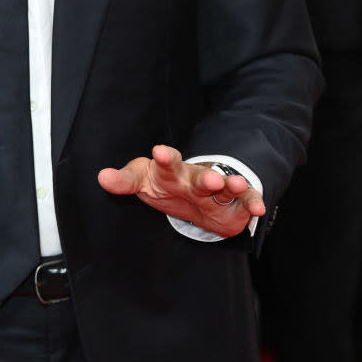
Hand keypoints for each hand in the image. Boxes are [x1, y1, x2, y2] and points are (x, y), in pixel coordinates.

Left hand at [98, 144, 264, 236]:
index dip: (164, 158)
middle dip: (206, 178)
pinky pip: (244, 201)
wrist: (191, 194)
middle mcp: (195, 177)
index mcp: (171, 170)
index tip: (159, 152)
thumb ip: (124, 180)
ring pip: (225, 186)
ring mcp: (216, 189)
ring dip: (231, 185)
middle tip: (212, 180)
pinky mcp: (233, 203)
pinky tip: (259, 208)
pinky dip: (252, 202)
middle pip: (200, 176)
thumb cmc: (163, 184)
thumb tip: (102, 177)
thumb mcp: (141, 180)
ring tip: (235, 186)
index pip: (166, 162)